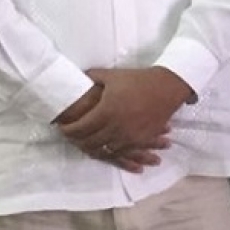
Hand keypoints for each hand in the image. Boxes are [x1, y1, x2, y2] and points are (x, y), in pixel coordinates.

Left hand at [58, 67, 190, 162]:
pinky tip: (106, 150)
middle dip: (77, 142)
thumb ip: (93, 77)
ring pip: (104, 151)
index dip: (68, 131)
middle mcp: (115, 127)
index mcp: (106, 111)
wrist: (167, 87)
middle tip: (73, 138)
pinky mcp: (140, 140)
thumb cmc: (138, 80)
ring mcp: (129, 136)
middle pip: (89, 143)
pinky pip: (121, 153)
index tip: (62, 128)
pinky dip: (111, 153)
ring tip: (87, 145)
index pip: (80, 128)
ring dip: (93, 149)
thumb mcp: (113, 76)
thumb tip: (78, 76)